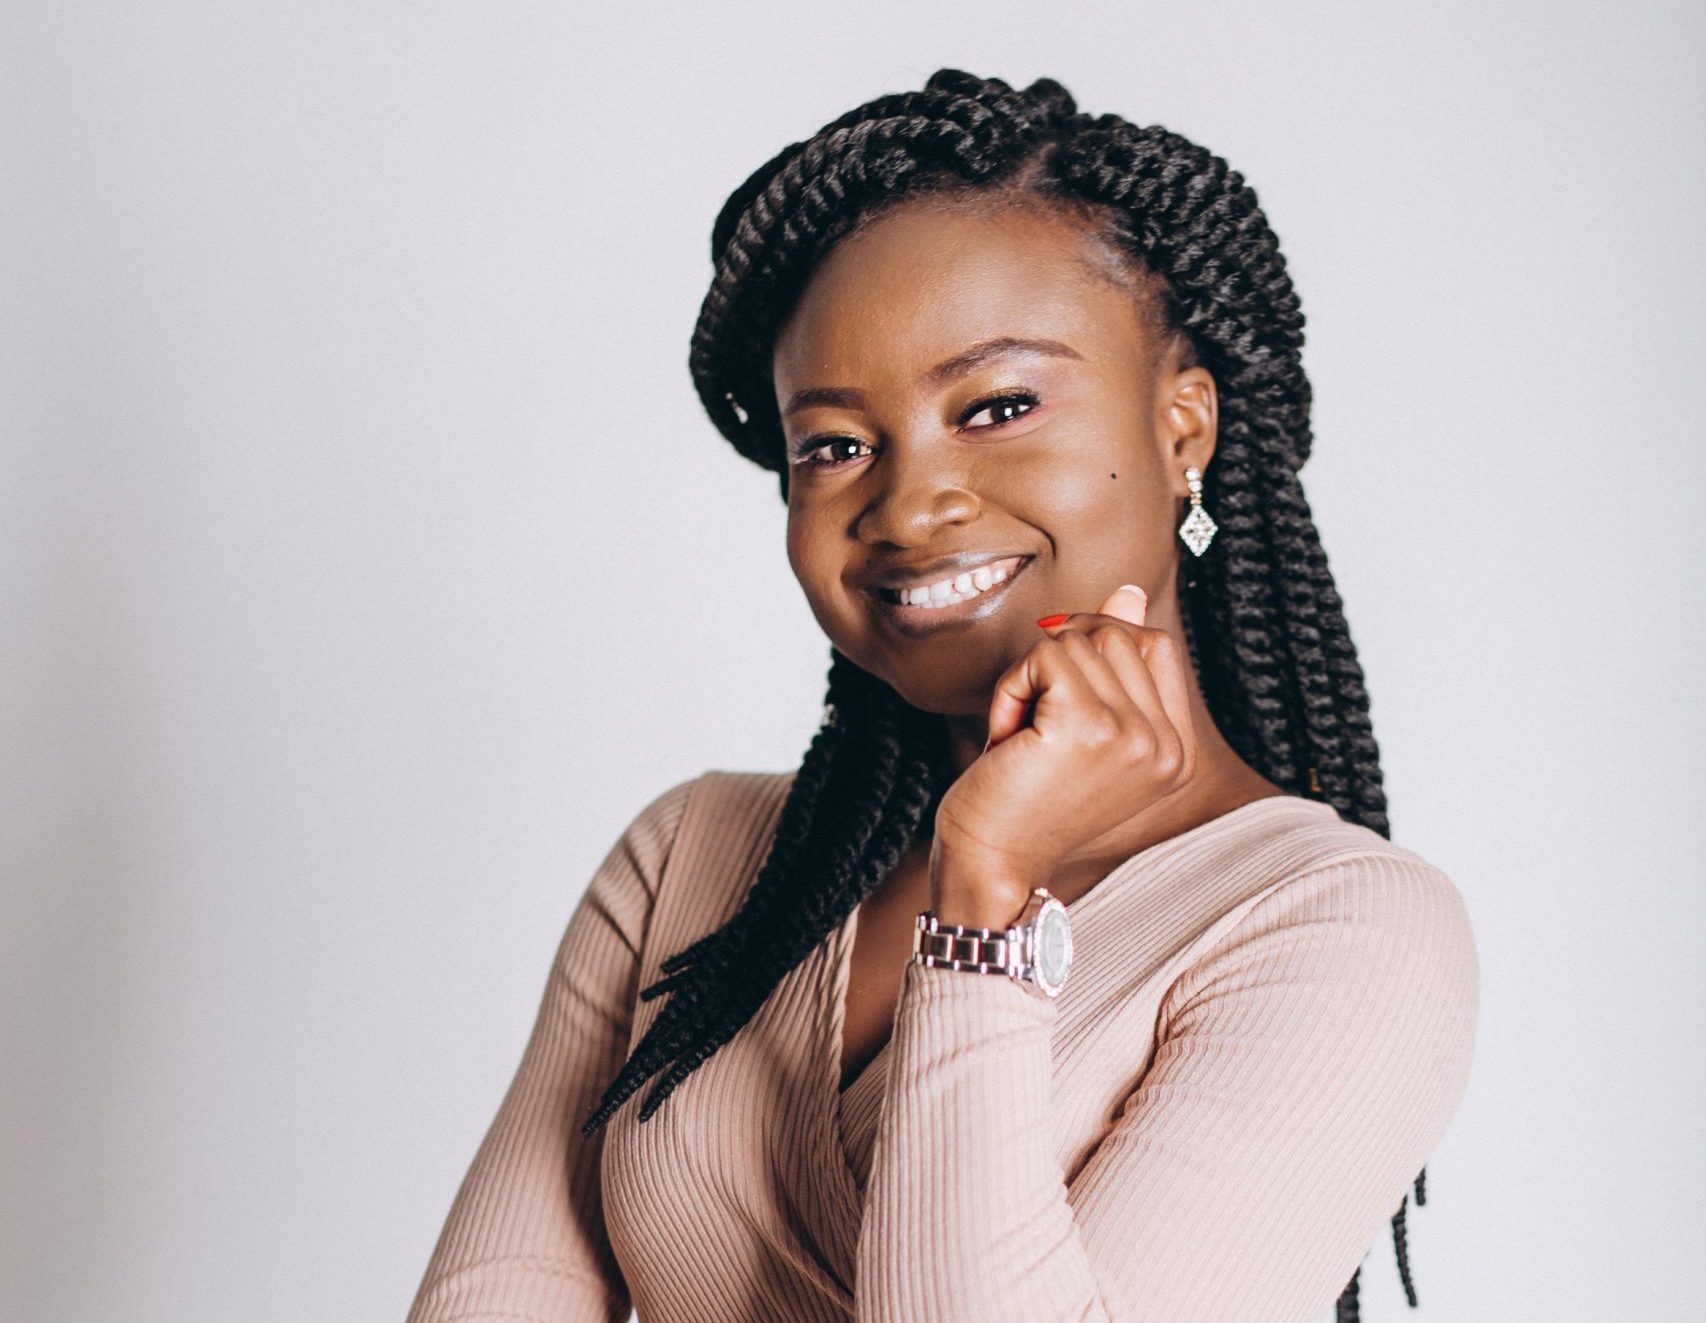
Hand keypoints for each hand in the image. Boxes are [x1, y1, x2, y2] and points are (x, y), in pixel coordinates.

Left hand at [929, 583, 1199, 926]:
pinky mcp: (1089, 725)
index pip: (1156, 645)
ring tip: (1021, 737)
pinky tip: (1007, 737)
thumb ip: (1113, 663)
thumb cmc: (1024, 801)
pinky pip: (1044, 655)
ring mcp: (1134, 735)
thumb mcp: (1078, 729)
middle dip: (1058, 662)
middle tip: (1033, 723)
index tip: (1055, 691)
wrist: (990, 865)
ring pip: (1077, 639)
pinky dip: (1011, 687)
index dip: (1096, 643)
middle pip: (1117, 633)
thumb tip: (1130, 591)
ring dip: (1029, 678)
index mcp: (1176, 751)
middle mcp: (1167, 745)